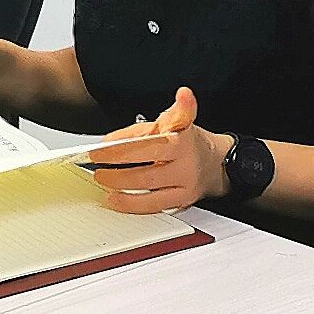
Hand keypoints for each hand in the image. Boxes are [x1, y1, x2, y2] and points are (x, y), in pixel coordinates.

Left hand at [87, 85, 226, 214]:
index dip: (121, 146)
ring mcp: (183, 186)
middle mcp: (185, 165)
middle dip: (116, 168)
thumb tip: (163, 106)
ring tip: (102, 181)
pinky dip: (131, 204)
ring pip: (148, 191)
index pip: (147, 144)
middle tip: (96, 164)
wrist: (217, 164)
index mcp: (181, 141)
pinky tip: (116, 199)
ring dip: (121, 187)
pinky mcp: (181, 201)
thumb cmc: (190, 141)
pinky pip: (153, 206)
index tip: (101, 146)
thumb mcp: (177, 121)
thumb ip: (155, 122)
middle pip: (146, 171)